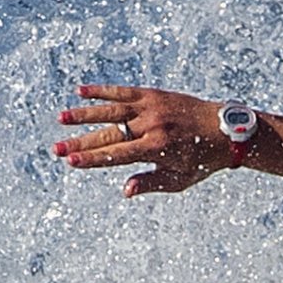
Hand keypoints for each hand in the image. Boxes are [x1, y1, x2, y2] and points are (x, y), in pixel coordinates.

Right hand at [54, 84, 243, 197]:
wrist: (227, 129)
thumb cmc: (202, 160)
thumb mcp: (180, 179)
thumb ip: (151, 183)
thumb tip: (125, 191)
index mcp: (158, 148)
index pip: (117, 155)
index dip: (93, 159)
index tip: (71, 162)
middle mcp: (152, 126)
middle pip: (109, 134)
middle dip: (81, 142)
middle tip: (56, 149)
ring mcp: (152, 107)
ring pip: (111, 110)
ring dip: (84, 114)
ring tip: (61, 118)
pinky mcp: (154, 94)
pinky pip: (123, 91)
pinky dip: (102, 91)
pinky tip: (80, 91)